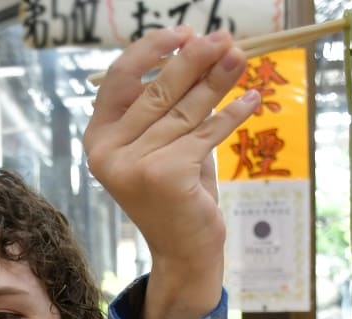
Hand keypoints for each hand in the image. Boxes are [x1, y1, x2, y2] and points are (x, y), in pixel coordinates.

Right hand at [84, 29, 257, 318]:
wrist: (184, 251)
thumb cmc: (176, 193)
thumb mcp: (163, 143)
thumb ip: (168, 104)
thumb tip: (198, 46)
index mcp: (99, 138)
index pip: (120, 78)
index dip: (152, 50)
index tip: (184, 34)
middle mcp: (108, 153)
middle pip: (158, 91)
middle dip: (195, 60)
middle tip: (225, 39)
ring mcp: (134, 165)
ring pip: (185, 110)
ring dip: (218, 81)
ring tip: (240, 59)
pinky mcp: (165, 175)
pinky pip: (206, 134)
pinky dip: (232, 115)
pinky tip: (251, 99)